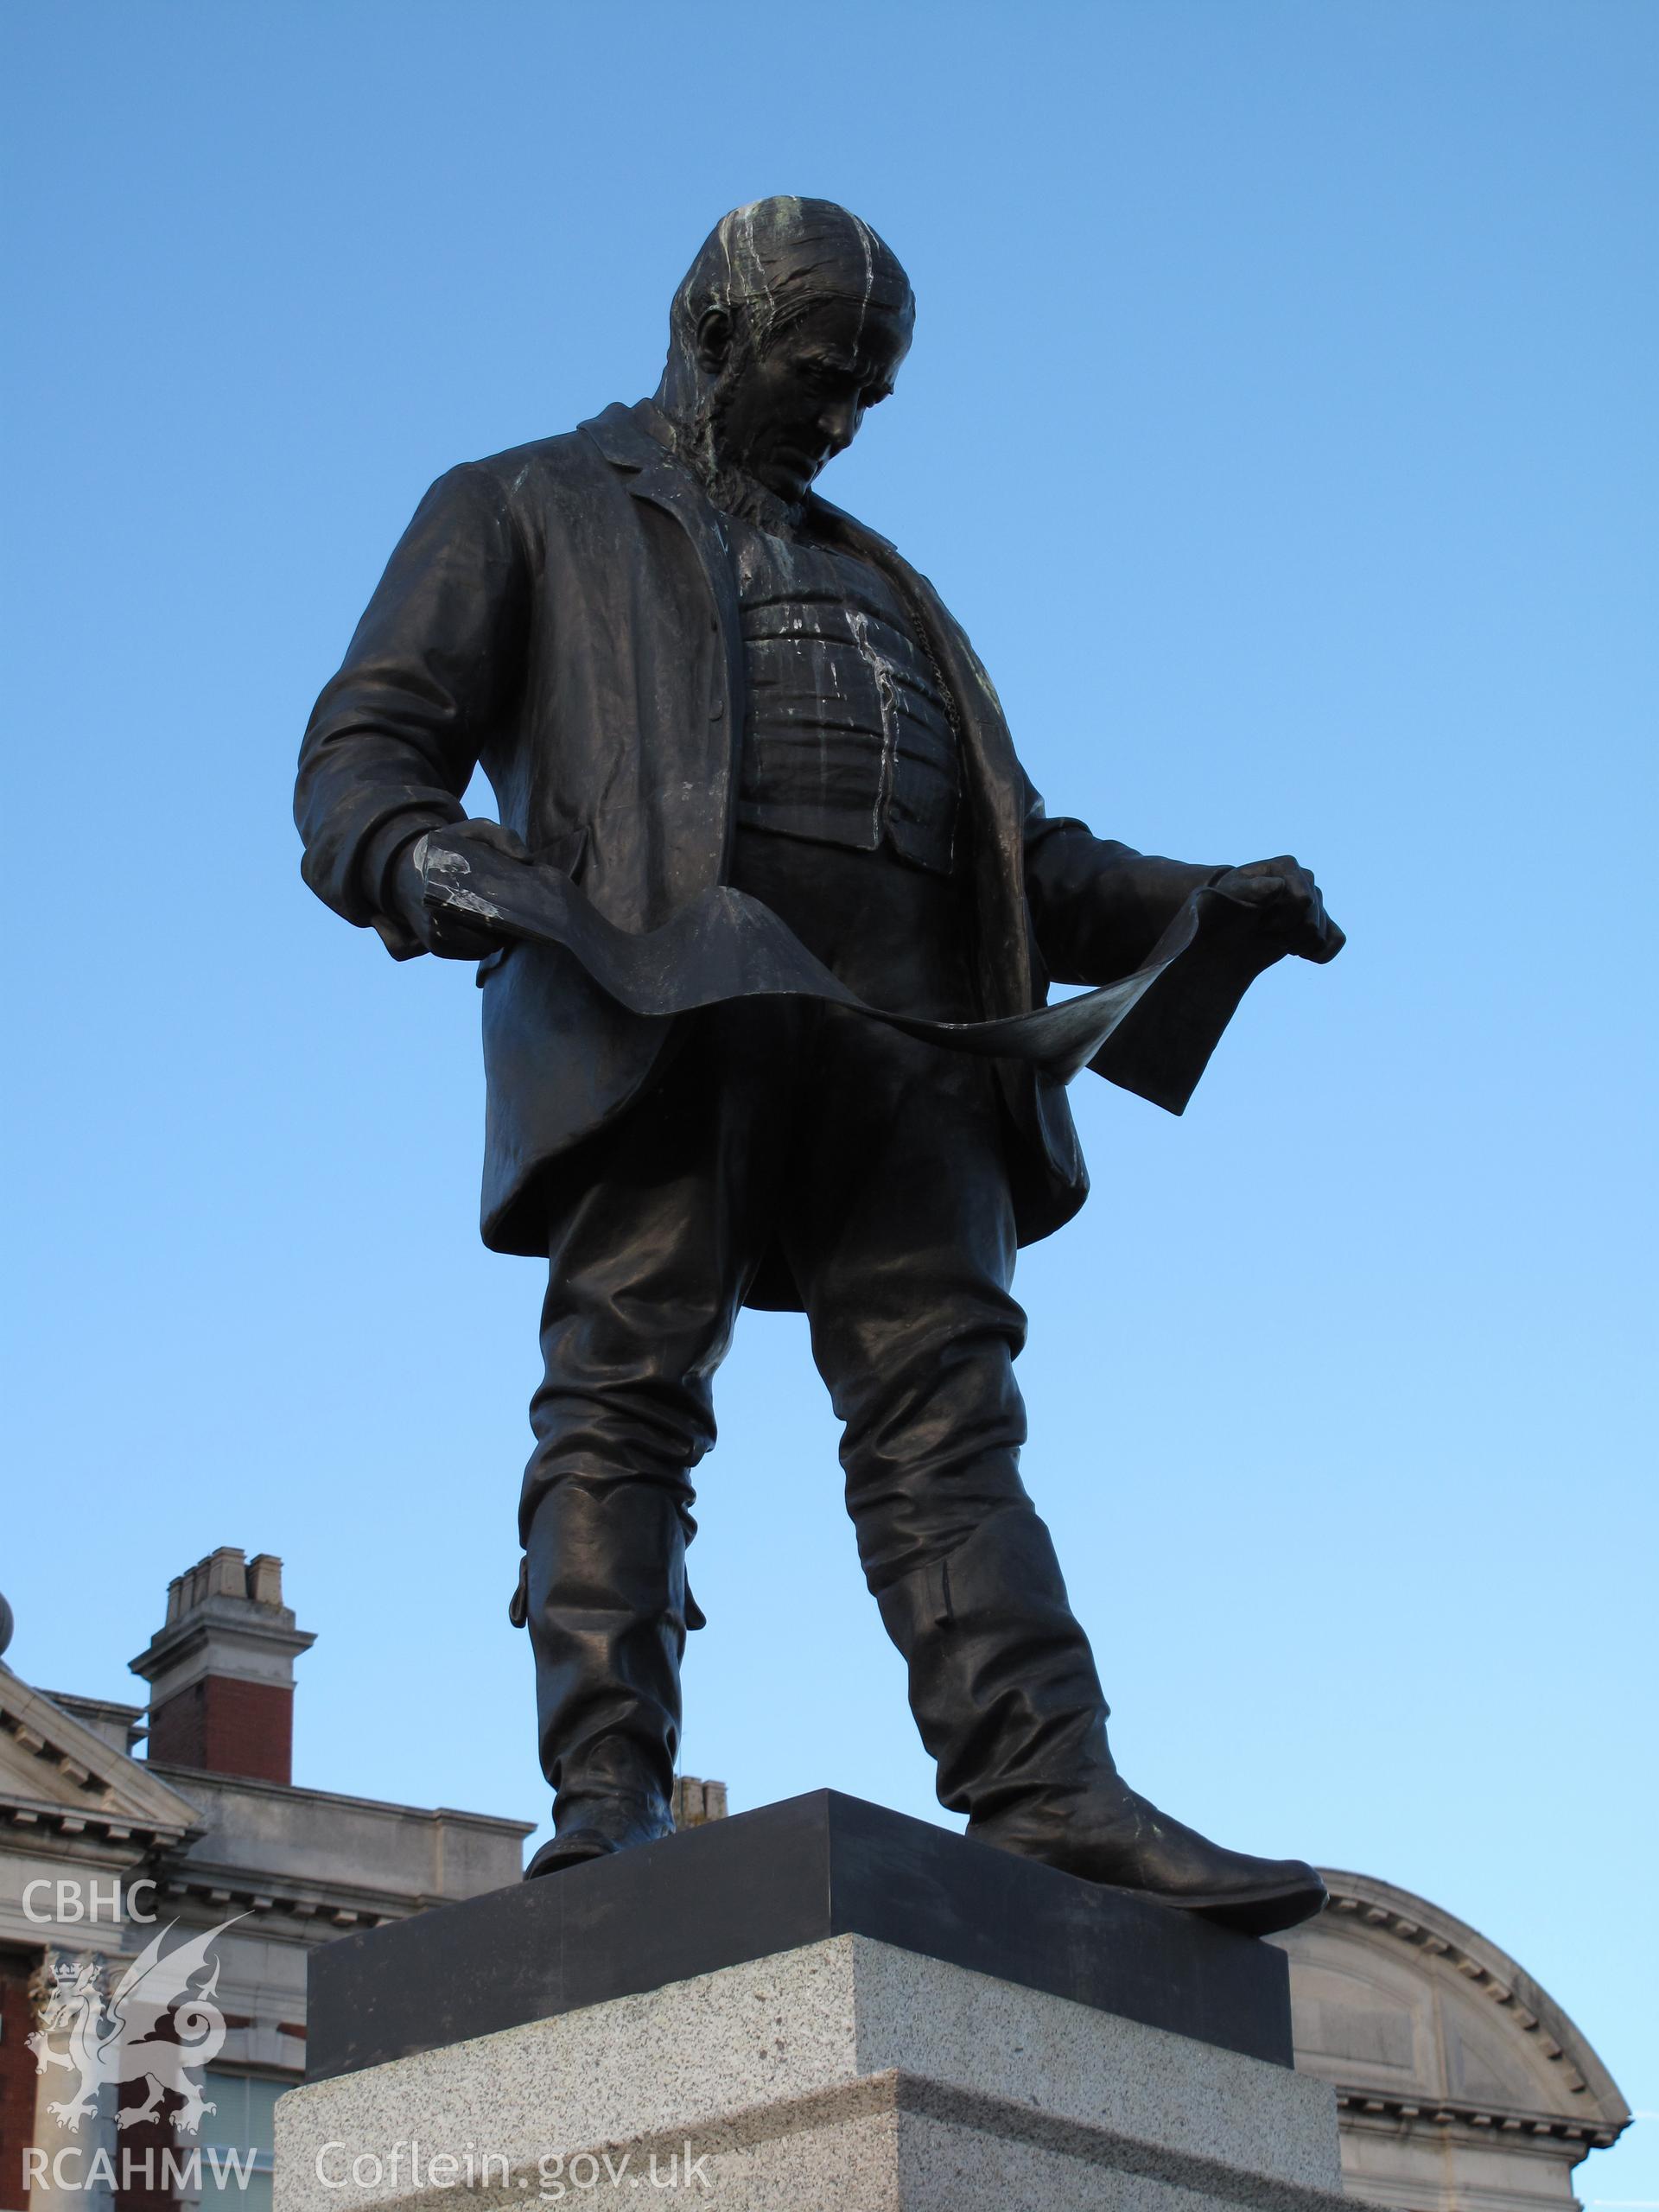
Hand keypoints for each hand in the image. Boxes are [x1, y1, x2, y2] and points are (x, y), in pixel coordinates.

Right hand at [387, 817, 531, 959]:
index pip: (486, 914)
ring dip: (498, 940)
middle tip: (523, 916)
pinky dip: (486, 945)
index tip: (524, 907)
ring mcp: (433, 937)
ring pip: (481, 950)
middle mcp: (434, 919)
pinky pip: (471, 954)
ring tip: (511, 921)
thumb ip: (501, 836)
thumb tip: (526, 860)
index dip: (510, 914)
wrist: (405, 868)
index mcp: (442, 890)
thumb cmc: (446, 849)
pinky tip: (495, 929)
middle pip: (486, 938)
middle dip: (507, 931)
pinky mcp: (435, 948)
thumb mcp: (473, 831)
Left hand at [1213, 855, 1343, 962]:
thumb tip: (1279, 887)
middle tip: (1262, 930)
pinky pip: (1336, 940)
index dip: (1278, 921)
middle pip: (1311, 923)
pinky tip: (1297, 951)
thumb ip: (1252, 890)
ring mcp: (1315, 899)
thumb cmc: (1227, 907)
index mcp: (1287, 866)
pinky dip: (1319, 953)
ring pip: (1319, 936)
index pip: (1303, 902)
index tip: (1256, 920)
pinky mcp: (1320, 920)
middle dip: (1284, 935)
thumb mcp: (1231, 896)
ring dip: (1294, 945)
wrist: (1227, 924)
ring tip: (1274, 937)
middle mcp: (1306, 879)